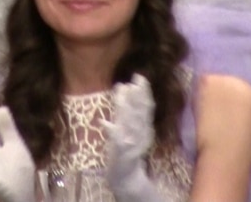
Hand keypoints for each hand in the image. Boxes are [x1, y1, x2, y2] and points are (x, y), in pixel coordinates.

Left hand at [101, 74, 164, 201]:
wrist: (126, 175)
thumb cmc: (127, 147)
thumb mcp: (131, 127)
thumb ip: (129, 109)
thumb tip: (124, 85)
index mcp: (144, 128)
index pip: (147, 107)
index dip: (145, 92)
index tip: (140, 76)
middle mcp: (141, 133)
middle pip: (141, 112)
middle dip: (139, 94)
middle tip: (136, 77)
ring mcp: (131, 142)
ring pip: (130, 121)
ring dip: (127, 105)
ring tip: (122, 90)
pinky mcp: (120, 152)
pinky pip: (116, 140)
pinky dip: (110, 130)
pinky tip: (103, 122)